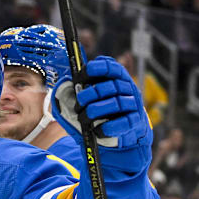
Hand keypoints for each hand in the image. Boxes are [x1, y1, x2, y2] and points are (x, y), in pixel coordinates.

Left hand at [52, 56, 151, 171]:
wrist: (127, 131)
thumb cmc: (106, 111)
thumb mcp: (96, 97)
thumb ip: (84, 89)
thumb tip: (63, 87)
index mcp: (119, 78)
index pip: (111, 66)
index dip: (95, 68)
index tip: (79, 76)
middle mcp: (129, 88)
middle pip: (111, 86)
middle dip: (90, 94)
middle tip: (78, 103)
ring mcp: (134, 105)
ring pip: (116, 103)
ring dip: (95, 111)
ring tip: (83, 118)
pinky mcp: (136, 122)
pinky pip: (123, 123)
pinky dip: (107, 127)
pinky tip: (96, 131)